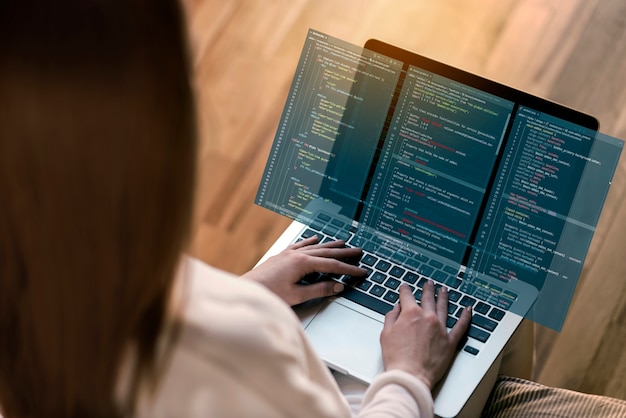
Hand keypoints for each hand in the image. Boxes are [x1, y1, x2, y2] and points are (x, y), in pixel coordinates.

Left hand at [242, 236, 365, 305]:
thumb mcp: (297, 295)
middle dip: (344, 253)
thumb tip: (337, 286)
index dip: (348, 269)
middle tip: (359, 252)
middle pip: (326, 252)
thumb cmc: (269, 294)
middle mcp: (296, 255)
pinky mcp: (281, 256)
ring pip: (315, 246)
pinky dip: (310, 242)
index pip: (331, 265)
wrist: (247, 290)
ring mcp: (288, 254)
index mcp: (302, 263)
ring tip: (343, 243)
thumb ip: (319, 290)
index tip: (360, 271)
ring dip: (330, 245)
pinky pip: (300, 245)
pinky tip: (315, 239)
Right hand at [380, 282, 470, 389]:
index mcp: (410, 314)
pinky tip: (467, 310)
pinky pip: (461, 326)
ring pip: (444, 308)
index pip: (407, 296)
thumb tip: (396, 309)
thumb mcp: (386, 334)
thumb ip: (391, 318)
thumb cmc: (397, 358)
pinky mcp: (450, 342)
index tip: (405, 288)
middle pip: (428, 299)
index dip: (405, 290)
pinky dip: (465, 317)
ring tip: (444, 290)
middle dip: (427, 289)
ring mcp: (440, 329)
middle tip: (429, 284)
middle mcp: (427, 318)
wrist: (410, 376)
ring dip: (444, 297)